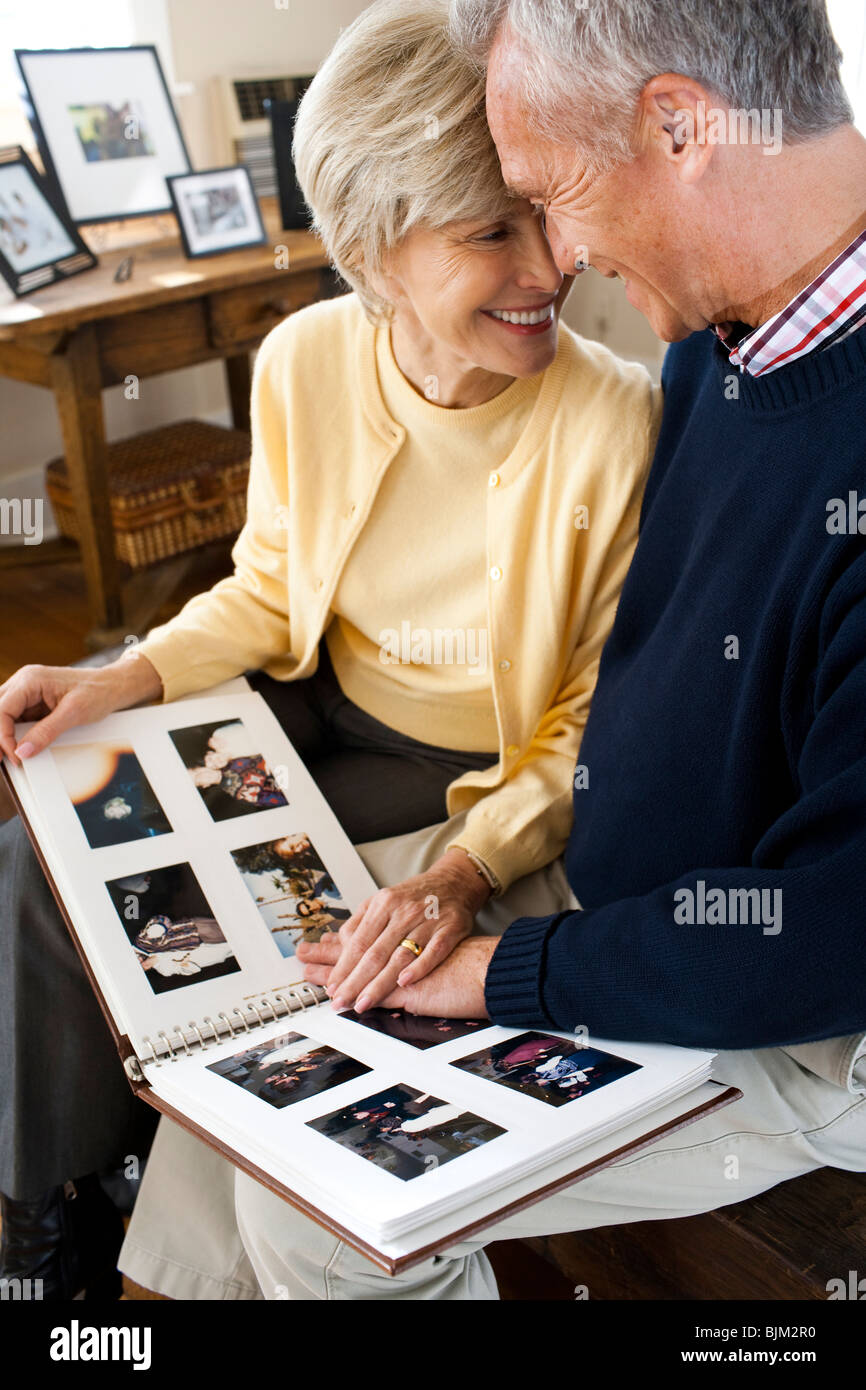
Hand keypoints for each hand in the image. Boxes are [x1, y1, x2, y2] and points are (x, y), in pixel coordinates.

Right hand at [0, 654, 162, 763]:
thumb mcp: (74, 713)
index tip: (14, 756)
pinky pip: (16, 718)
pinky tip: (20, 748)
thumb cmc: (98, 692)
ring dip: (5, 735)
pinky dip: (15, 734)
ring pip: (3, 715)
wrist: (113, 686)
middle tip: (5, 759)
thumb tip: (22, 751)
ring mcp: (27, 692)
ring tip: (11, 756)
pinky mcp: (33, 702)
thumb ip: (46, 732)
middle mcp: (24, 683)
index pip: (2, 709)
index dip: (2, 736)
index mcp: (30, 680)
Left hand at [306, 849, 491, 1013]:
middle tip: (340, 1002)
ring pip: (400, 956)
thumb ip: (361, 922)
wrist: (455, 882)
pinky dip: (419, 967)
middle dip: (355, 982)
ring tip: (364, 1003)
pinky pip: (434, 952)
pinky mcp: (451, 929)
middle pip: (375, 953)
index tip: (332, 988)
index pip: (358, 942)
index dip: (343, 967)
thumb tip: (338, 945)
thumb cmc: (415, 897)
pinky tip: (404, 983)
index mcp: (384, 903)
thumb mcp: (384, 900)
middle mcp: (405, 911)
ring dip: (380, 983)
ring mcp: (429, 920)